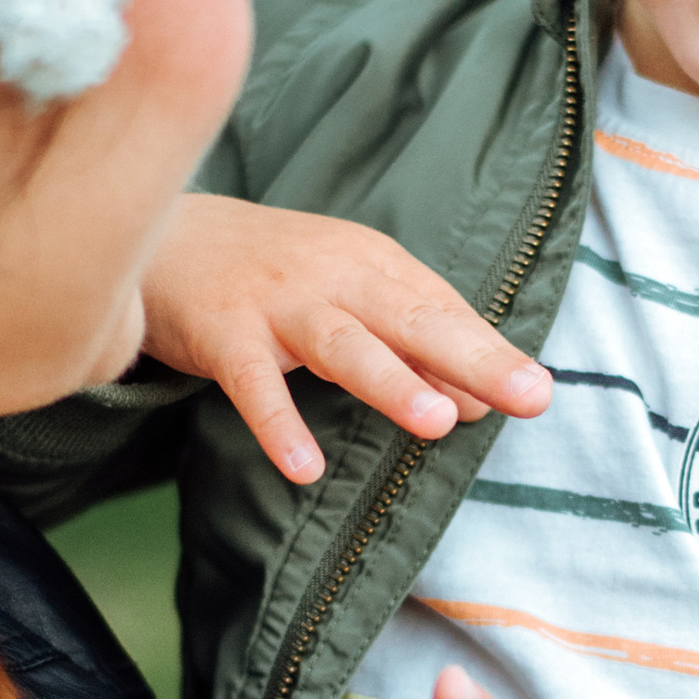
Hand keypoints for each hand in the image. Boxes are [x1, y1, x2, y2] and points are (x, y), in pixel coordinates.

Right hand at [139, 195, 551, 482]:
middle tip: (529, 396)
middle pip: (411, 319)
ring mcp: (277, 304)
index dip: (488, 350)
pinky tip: (306, 468)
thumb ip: (408, 347)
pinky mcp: (223, 333)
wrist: (160, 230)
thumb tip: (476, 403)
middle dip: (473, 357)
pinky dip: (279, 425)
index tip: (538, 391)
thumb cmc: (269, 271)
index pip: (441, 310)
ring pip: (344, 344)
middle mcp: (334, 277)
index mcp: (372, 264)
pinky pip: (254, 385)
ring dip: (391, 382)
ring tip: (438, 422)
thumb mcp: (347, 294)